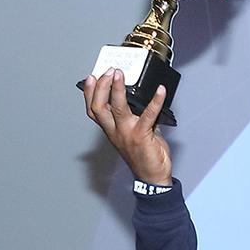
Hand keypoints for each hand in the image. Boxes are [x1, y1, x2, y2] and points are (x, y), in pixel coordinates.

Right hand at [82, 69, 172, 185]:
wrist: (153, 178)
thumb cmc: (144, 158)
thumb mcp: (134, 135)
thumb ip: (136, 118)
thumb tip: (142, 101)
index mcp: (111, 130)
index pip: (93, 110)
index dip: (89, 93)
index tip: (91, 77)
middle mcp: (116, 131)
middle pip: (99, 107)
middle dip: (101, 86)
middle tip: (108, 71)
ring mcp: (128, 133)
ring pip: (117, 108)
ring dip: (117, 89)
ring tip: (119, 74)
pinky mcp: (142, 136)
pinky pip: (149, 115)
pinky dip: (156, 101)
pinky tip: (160, 91)